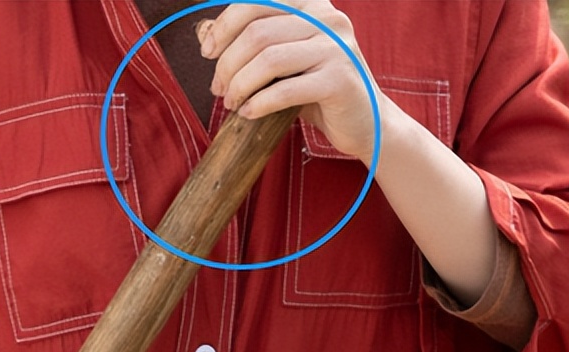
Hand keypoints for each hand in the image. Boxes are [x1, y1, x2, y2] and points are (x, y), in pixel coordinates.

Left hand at [197, 1, 379, 162]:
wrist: (364, 123)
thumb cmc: (317, 90)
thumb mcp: (281, 61)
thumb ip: (249, 43)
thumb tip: (204, 32)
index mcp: (312, 4)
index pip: (256, 3)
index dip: (224, 26)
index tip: (208, 53)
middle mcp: (328, 17)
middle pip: (257, 33)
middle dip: (227, 63)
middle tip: (218, 89)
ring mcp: (337, 47)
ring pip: (268, 60)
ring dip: (239, 85)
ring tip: (231, 103)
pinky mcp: (339, 80)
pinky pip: (284, 90)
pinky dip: (259, 103)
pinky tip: (248, 113)